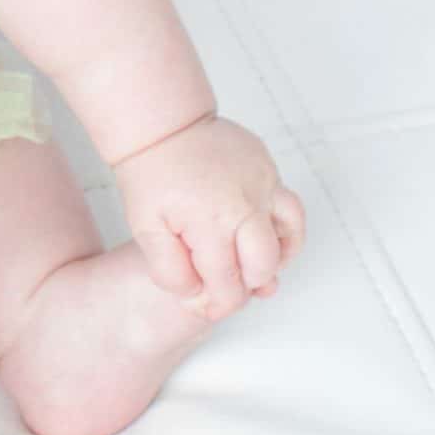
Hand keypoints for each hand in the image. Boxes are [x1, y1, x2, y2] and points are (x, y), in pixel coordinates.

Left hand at [110, 112, 305, 319]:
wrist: (162, 126)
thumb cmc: (150, 175)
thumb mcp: (145, 229)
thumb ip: (169, 269)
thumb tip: (196, 295)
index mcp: (211, 223)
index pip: (228, 285)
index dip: (218, 305)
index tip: (208, 308)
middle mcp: (245, 205)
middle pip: (263, 267)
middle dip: (246, 287)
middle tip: (226, 287)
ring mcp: (263, 184)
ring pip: (289, 236)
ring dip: (275, 259)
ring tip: (254, 268)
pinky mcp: (269, 169)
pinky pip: (290, 207)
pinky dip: (285, 229)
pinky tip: (267, 239)